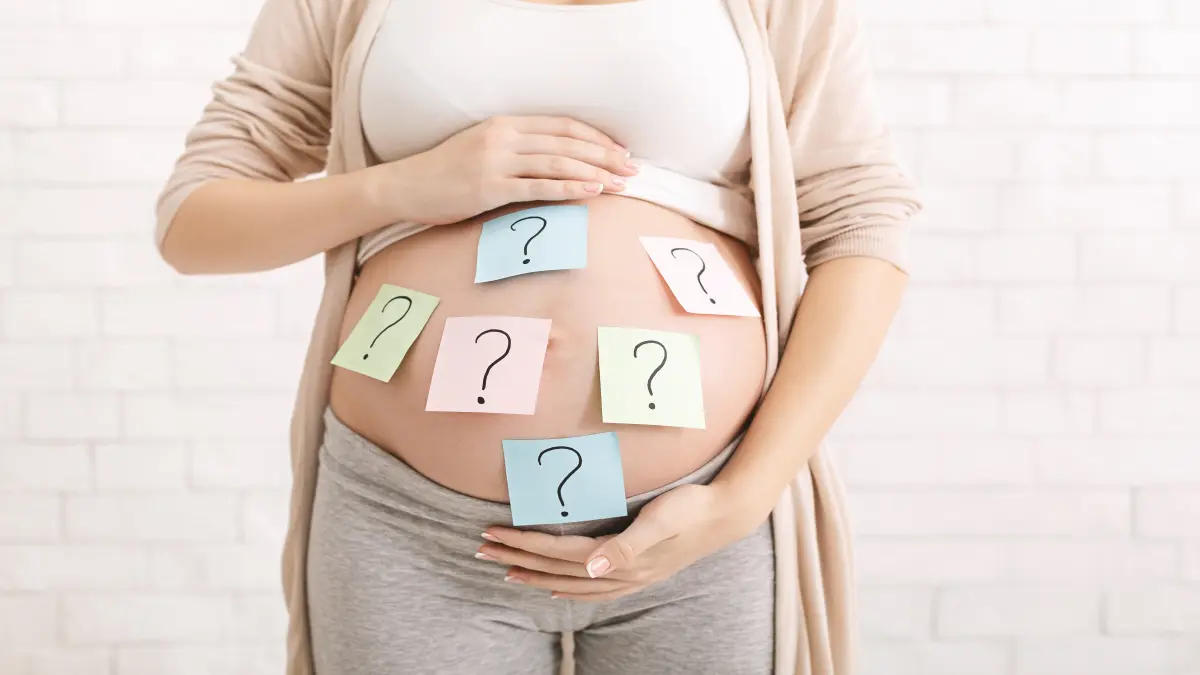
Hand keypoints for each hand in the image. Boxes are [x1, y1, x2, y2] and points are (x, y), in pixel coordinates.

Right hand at [386, 116, 639, 225]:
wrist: (407, 186)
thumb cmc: (446, 173)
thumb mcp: (483, 148)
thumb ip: (516, 149)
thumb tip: (556, 162)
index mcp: (505, 123)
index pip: (562, 126)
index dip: (596, 137)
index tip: (620, 150)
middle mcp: (504, 137)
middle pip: (567, 143)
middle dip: (605, 155)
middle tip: (633, 169)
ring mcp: (497, 161)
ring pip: (558, 163)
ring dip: (595, 173)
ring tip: (622, 184)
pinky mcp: (490, 188)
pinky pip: (539, 187)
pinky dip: (570, 189)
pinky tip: (593, 192)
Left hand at [476, 483, 764, 601]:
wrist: (724, 515)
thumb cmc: (690, 509)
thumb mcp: (659, 521)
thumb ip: (626, 545)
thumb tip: (591, 568)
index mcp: (619, 560)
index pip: (558, 555)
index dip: (523, 545)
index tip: (493, 534)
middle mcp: (619, 574)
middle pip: (556, 571)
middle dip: (516, 560)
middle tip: (481, 549)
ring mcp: (628, 578)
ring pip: (569, 584)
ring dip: (535, 577)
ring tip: (507, 571)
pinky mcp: (636, 573)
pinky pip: (591, 590)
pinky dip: (567, 590)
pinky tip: (557, 588)